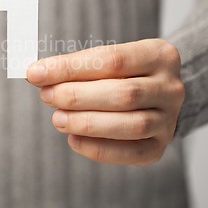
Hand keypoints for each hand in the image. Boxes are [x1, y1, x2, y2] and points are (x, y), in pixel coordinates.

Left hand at [27, 39, 184, 166]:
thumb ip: (76, 67)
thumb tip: (38, 74)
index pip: (111, 59)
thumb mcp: (105, 60)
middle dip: (77, 96)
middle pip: (123, 94)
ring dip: (87, 123)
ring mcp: (169, 119)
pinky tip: (73, 140)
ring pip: (131, 124)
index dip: (70, 68)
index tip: (36, 73)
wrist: (153, 94)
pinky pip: (132, 152)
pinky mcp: (160, 146)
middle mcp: (171, 87)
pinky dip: (99, 149)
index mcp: (159, 55)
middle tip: (47, 96)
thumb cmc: (121, 74)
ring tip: (57, 118)